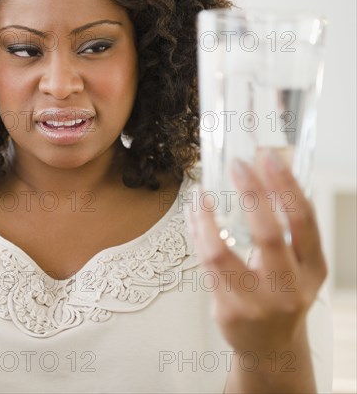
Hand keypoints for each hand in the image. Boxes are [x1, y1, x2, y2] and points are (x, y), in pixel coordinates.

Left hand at [186, 149, 326, 357]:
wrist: (269, 346)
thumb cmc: (282, 295)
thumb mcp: (299, 264)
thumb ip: (289, 228)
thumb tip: (269, 173)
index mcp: (311, 269)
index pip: (303, 222)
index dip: (286, 187)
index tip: (268, 158)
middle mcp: (288, 288)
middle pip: (268, 234)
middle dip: (251, 194)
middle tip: (237, 165)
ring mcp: (256, 302)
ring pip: (220, 251)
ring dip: (206, 215)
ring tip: (200, 193)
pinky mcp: (227, 310)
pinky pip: (203, 264)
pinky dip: (196, 233)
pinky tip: (193, 215)